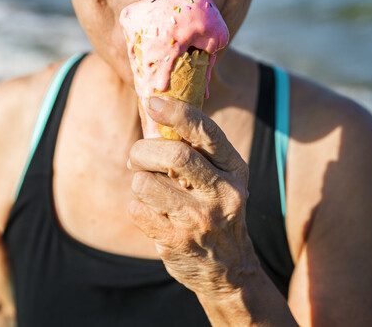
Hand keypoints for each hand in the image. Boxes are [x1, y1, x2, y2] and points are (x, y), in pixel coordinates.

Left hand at [127, 95, 257, 298]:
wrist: (229, 270)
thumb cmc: (214, 208)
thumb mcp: (219, 177)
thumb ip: (194, 149)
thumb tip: (153, 109)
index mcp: (234, 169)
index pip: (206, 132)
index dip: (177, 113)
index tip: (152, 101)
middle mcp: (224, 193)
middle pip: (173, 155)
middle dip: (143, 151)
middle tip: (136, 158)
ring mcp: (201, 219)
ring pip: (146, 183)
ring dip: (138, 182)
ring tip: (149, 190)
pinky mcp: (177, 240)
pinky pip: (137, 208)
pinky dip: (136, 205)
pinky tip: (152, 213)